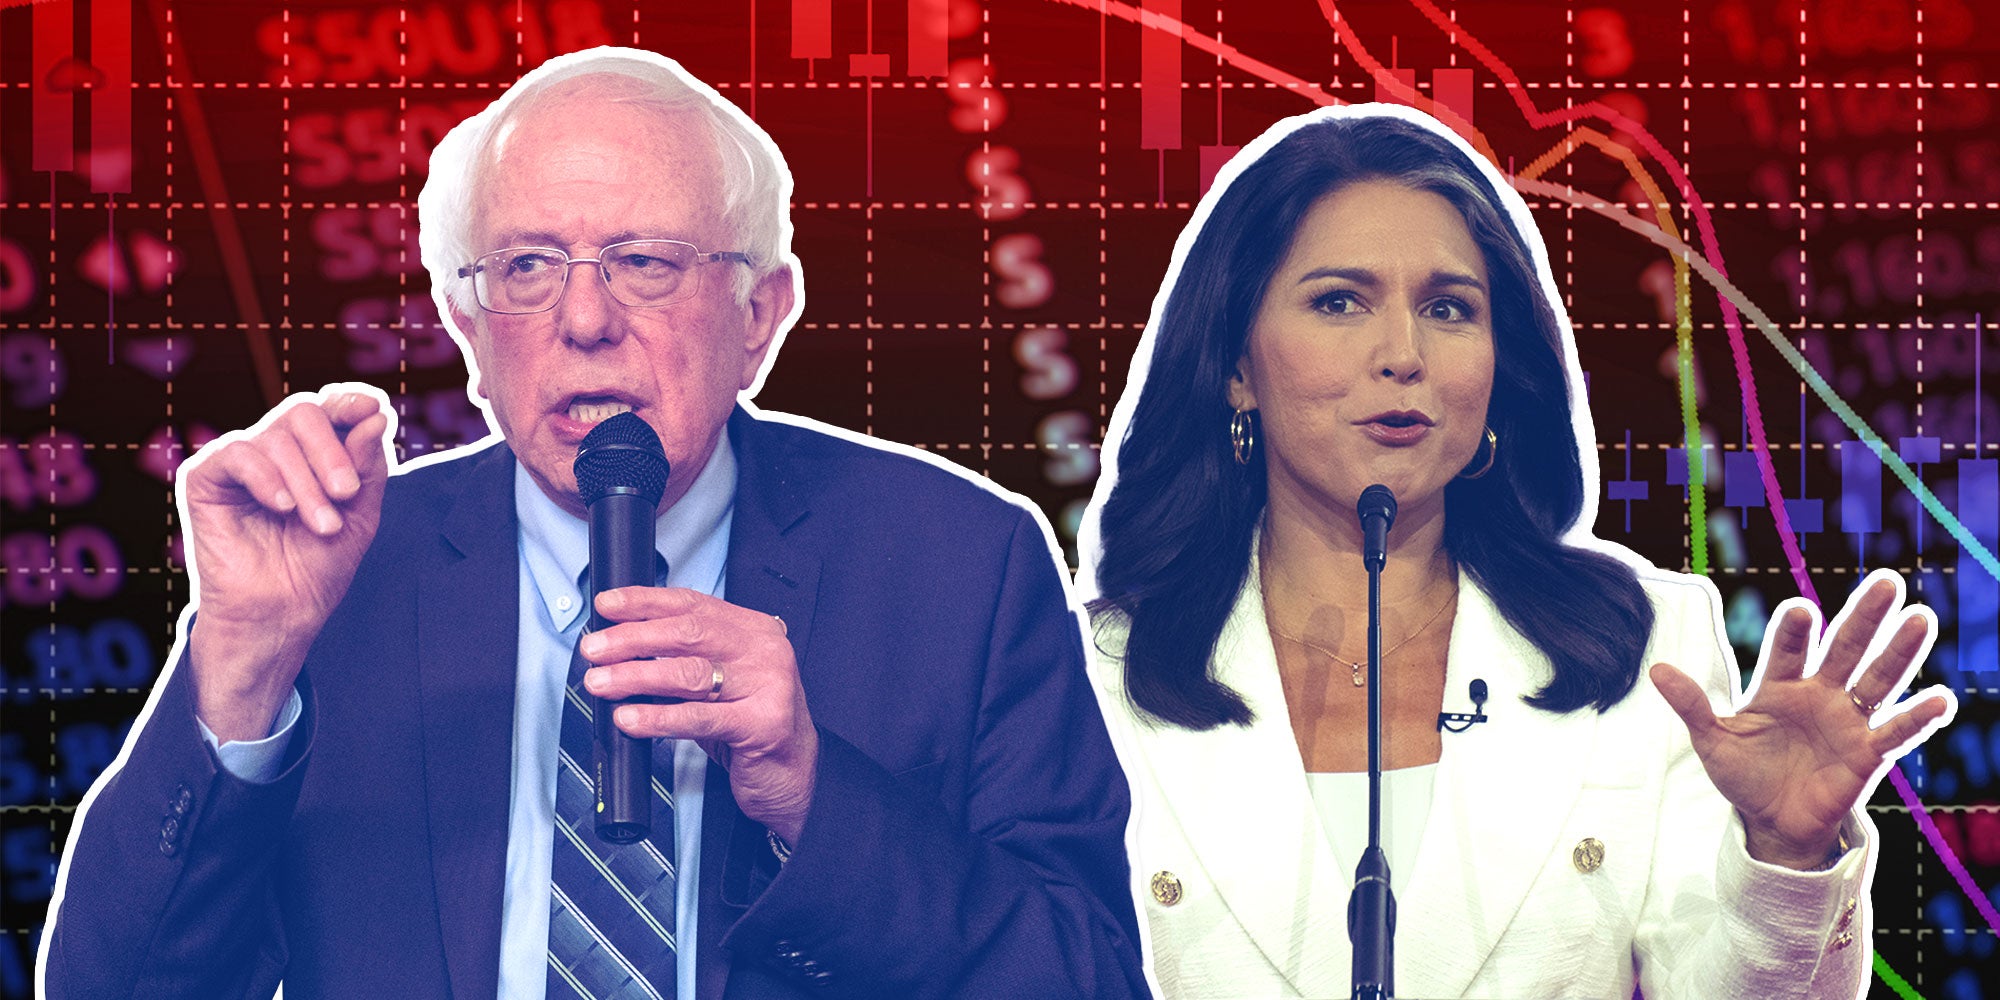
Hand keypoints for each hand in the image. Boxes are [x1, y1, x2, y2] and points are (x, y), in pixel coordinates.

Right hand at [183, 386, 392, 742]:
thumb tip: (375, 414)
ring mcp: (240, 462)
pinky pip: (237, 454)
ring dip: (307, 483)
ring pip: (276, 437)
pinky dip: (266, 478)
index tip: (372, 410)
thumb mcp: (361, 515)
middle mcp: (275, 449)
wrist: (281, 614)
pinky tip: (283, 507)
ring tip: (323, 525)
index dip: (350, 401)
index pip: (330, 407)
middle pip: (304, 414)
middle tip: (346, 494)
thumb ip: (368, 467)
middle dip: (332, 453)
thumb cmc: (319, 566)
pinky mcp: (206, 478)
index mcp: (313, 452)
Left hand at [579, 587, 817, 844]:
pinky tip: (630, 718)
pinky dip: (657, 717)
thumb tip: (623, 646)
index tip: (608, 606)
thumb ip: (686, 659)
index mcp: (754, 630)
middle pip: (688, 633)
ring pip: (689, 673)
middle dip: (632, 638)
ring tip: (601, 682)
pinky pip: (698, 717)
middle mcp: (764, 651)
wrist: (795, 774)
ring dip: (635, 676)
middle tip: (595, 648)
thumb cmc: (752, 725)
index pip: (693, 604)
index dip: (645, 601)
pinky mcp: (762, 724)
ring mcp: (768, 686)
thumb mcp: (722, 682)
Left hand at [1652, 570, 1956, 869]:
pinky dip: (1917, 717)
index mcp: (1778, 686)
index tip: (1801, 610)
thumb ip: (1691, 705)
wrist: (1771, 821)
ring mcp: (1846, 721)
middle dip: (1864, 617)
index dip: (1794, 631)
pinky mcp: (1867, 754)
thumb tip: (1655, 669)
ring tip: (1921, 619)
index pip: (1787, 649)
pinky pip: (1895, 732)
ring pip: (1877, 679)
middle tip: (1888, 582)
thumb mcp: (1711, 741)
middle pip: (1845, 649)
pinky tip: (1940, 698)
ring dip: (1900, 652)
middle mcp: (1818, 694)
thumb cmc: (1743, 775)